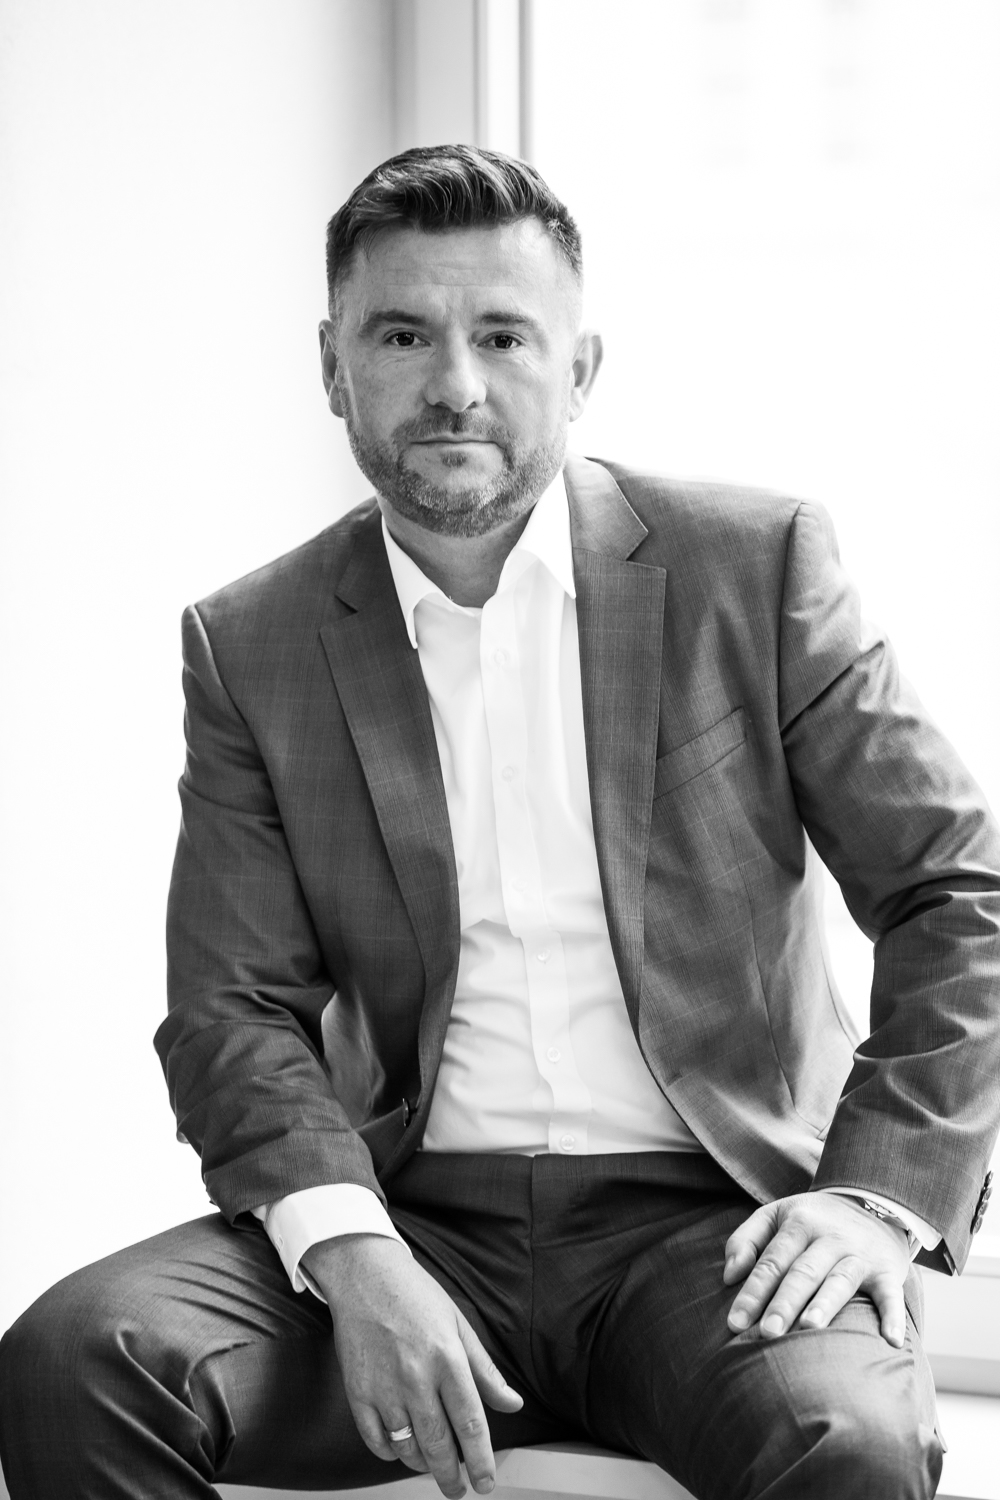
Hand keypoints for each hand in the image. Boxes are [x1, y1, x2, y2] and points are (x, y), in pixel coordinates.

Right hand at [303, 1234, 522, 1498]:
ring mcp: (384, 1387)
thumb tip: (512, 1403)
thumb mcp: (459, 1324)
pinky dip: (390, 1453)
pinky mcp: (358, 1391)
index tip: (486, 1482)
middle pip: (439, 1444)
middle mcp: (416, 1377)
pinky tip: (401, 1450)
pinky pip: (376, 1440)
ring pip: (407, 1447)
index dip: (481, 1461)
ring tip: (433, 1467)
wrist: (365, 1275)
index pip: (470, 1424)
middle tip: (458, 1490)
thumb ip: (485, 1371)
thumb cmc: (414, 1295)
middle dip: (451, 1476)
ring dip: (423, 1465)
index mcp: (447, 1359)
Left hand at [723, 1191, 910, 1346]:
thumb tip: (728, 1276)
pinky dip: (893, 1316)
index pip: (771, 1261)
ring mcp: (859, 1255)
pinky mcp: (887, 1271)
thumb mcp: (775, 1215)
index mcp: (798, 1224)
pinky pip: (891, 1294)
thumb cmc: (811, 1220)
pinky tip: (890, 1340)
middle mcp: (829, 1238)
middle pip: (803, 1273)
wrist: (871, 1202)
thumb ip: (745, 1240)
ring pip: (840, 1281)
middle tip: (767, 1333)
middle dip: (784, 1303)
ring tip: (809, 1327)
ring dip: (826, 1304)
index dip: (752, 1292)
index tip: (734, 1322)